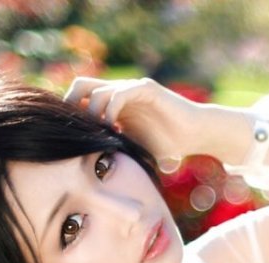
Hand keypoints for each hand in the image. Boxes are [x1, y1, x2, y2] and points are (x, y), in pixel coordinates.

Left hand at [63, 76, 204, 164]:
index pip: (80, 97)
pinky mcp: (146, 89)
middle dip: (72, 106)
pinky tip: (114, 127)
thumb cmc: (168, 145)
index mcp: (114, 104)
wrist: (197, 135)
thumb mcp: (133, 149)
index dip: (72, 112)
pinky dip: (111, 109)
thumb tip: (86, 170)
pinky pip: (119, 93)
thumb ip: (113, 149)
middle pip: (80, 86)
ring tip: (99, 133)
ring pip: (97, 90)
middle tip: (75, 130)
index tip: (72, 135)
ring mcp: (132, 88)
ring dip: (93, 113)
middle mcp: (120, 91)